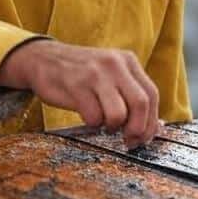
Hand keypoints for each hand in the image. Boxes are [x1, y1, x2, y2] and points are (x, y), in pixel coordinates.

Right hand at [0, 39, 162, 148]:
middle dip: (136, 129)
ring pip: (118, 114)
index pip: (152, 95)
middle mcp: (115, 64)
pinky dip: (92, 123)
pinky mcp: (76, 85)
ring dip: (111, 127)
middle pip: (141, 104)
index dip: (151, 121)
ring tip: (102, 121)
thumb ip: (131, 96)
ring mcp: (95, 74)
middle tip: (127, 139)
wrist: (42, 58)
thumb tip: (156, 127)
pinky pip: (93, 117)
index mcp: (128, 61)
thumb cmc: (81, 74)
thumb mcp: (111, 76)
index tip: (143, 137)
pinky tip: (86, 114)